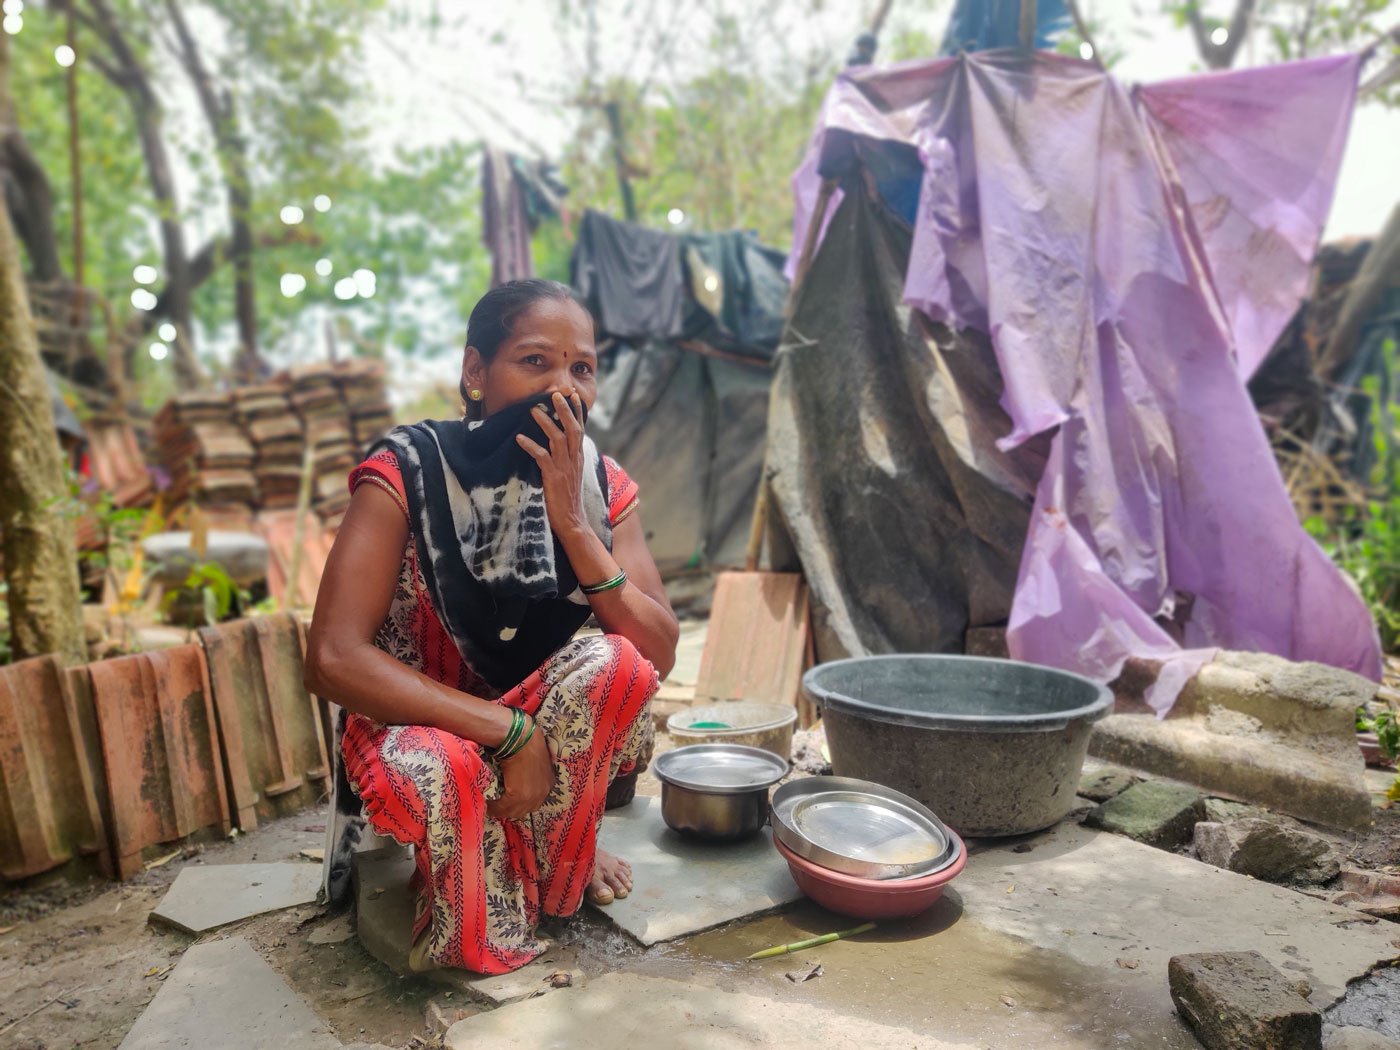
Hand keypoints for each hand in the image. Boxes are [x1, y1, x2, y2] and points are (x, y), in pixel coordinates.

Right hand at [487, 724, 554, 820]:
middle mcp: (543, 793)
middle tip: (497, 807)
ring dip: (501, 810)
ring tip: (491, 806)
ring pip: (513, 811)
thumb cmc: (527, 744)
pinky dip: (494, 807)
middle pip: (524, 810)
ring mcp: (532, 796)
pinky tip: (487, 804)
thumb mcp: (536, 760)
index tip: (508, 803)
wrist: (522, 739)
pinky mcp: (518, 796)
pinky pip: (503, 807)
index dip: (520, 804)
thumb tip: (520, 778)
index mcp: (548, 783)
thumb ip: (532, 772)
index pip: (534, 801)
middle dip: (510, 809)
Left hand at [516, 391, 588, 537]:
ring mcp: (564, 468)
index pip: (580, 429)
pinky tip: (519, 438)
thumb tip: (556, 445)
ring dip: (546, 423)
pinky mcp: (553, 477)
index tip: (573, 396)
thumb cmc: (567, 498)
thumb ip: (566, 458)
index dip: (577, 412)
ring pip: (558, 439)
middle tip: (555, 394)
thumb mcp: (570, 474)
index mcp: (578, 457)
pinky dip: (530, 446)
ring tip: (534, 410)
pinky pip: (542, 457)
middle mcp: (573, 459)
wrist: (572, 520)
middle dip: (564, 410)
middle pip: (572, 429)